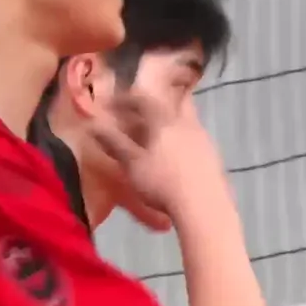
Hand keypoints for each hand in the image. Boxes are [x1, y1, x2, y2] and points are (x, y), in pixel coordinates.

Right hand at [87, 94, 228, 218]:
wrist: (204, 206)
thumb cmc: (162, 182)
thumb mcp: (132, 164)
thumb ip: (114, 143)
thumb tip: (93, 125)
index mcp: (164, 120)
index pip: (144, 99)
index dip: (126, 99)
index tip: (112, 105)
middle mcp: (186, 122)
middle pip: (175, 101)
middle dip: (158, 103)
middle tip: (142, 112)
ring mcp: (203, 138)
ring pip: (186, 118)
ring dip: (170, 120)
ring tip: (156, 136)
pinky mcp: (212, 156)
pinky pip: (193, 136)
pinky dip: (180, 137)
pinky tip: (174, 155)